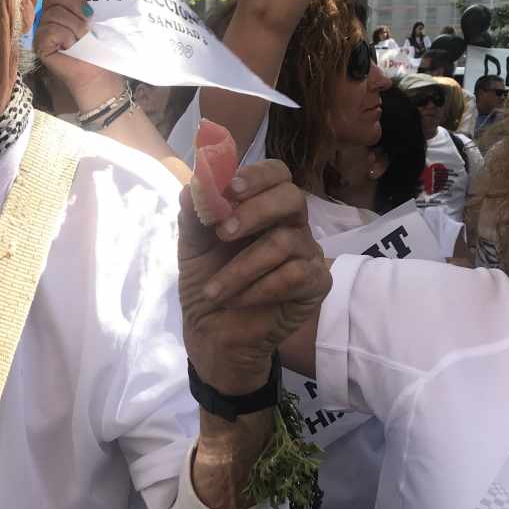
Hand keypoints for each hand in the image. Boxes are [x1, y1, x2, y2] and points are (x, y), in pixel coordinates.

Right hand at [33, 0, 122, 103]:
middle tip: (88, 18)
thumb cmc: (97, 43)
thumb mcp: (93, 15)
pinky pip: (50, 30)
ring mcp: (41, 30)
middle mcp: (47, 15)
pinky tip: (70, 47)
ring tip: (81, 39)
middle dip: (75, 4)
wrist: (98, 70)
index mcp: (59, 5)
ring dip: (75, 27)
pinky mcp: (40, 45)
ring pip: (54, 14)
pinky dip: (65, 38)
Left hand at [179, 160, 330, 392]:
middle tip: (221, 233)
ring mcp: (307, 254)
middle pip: (291, 198)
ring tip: (214, 291)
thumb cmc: (208, 282)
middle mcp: (291, 225)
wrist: (212, 333)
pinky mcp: (316, 284)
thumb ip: (195, 213)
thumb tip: (196, 183)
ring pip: (284, 243)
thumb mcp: (192, 246)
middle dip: (254, 212)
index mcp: (263, 208)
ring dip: (241, 268)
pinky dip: (259, 289)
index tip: (230, 189)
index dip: (257, 176)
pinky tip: (238, 301)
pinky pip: (294, 276)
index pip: (276, 174)